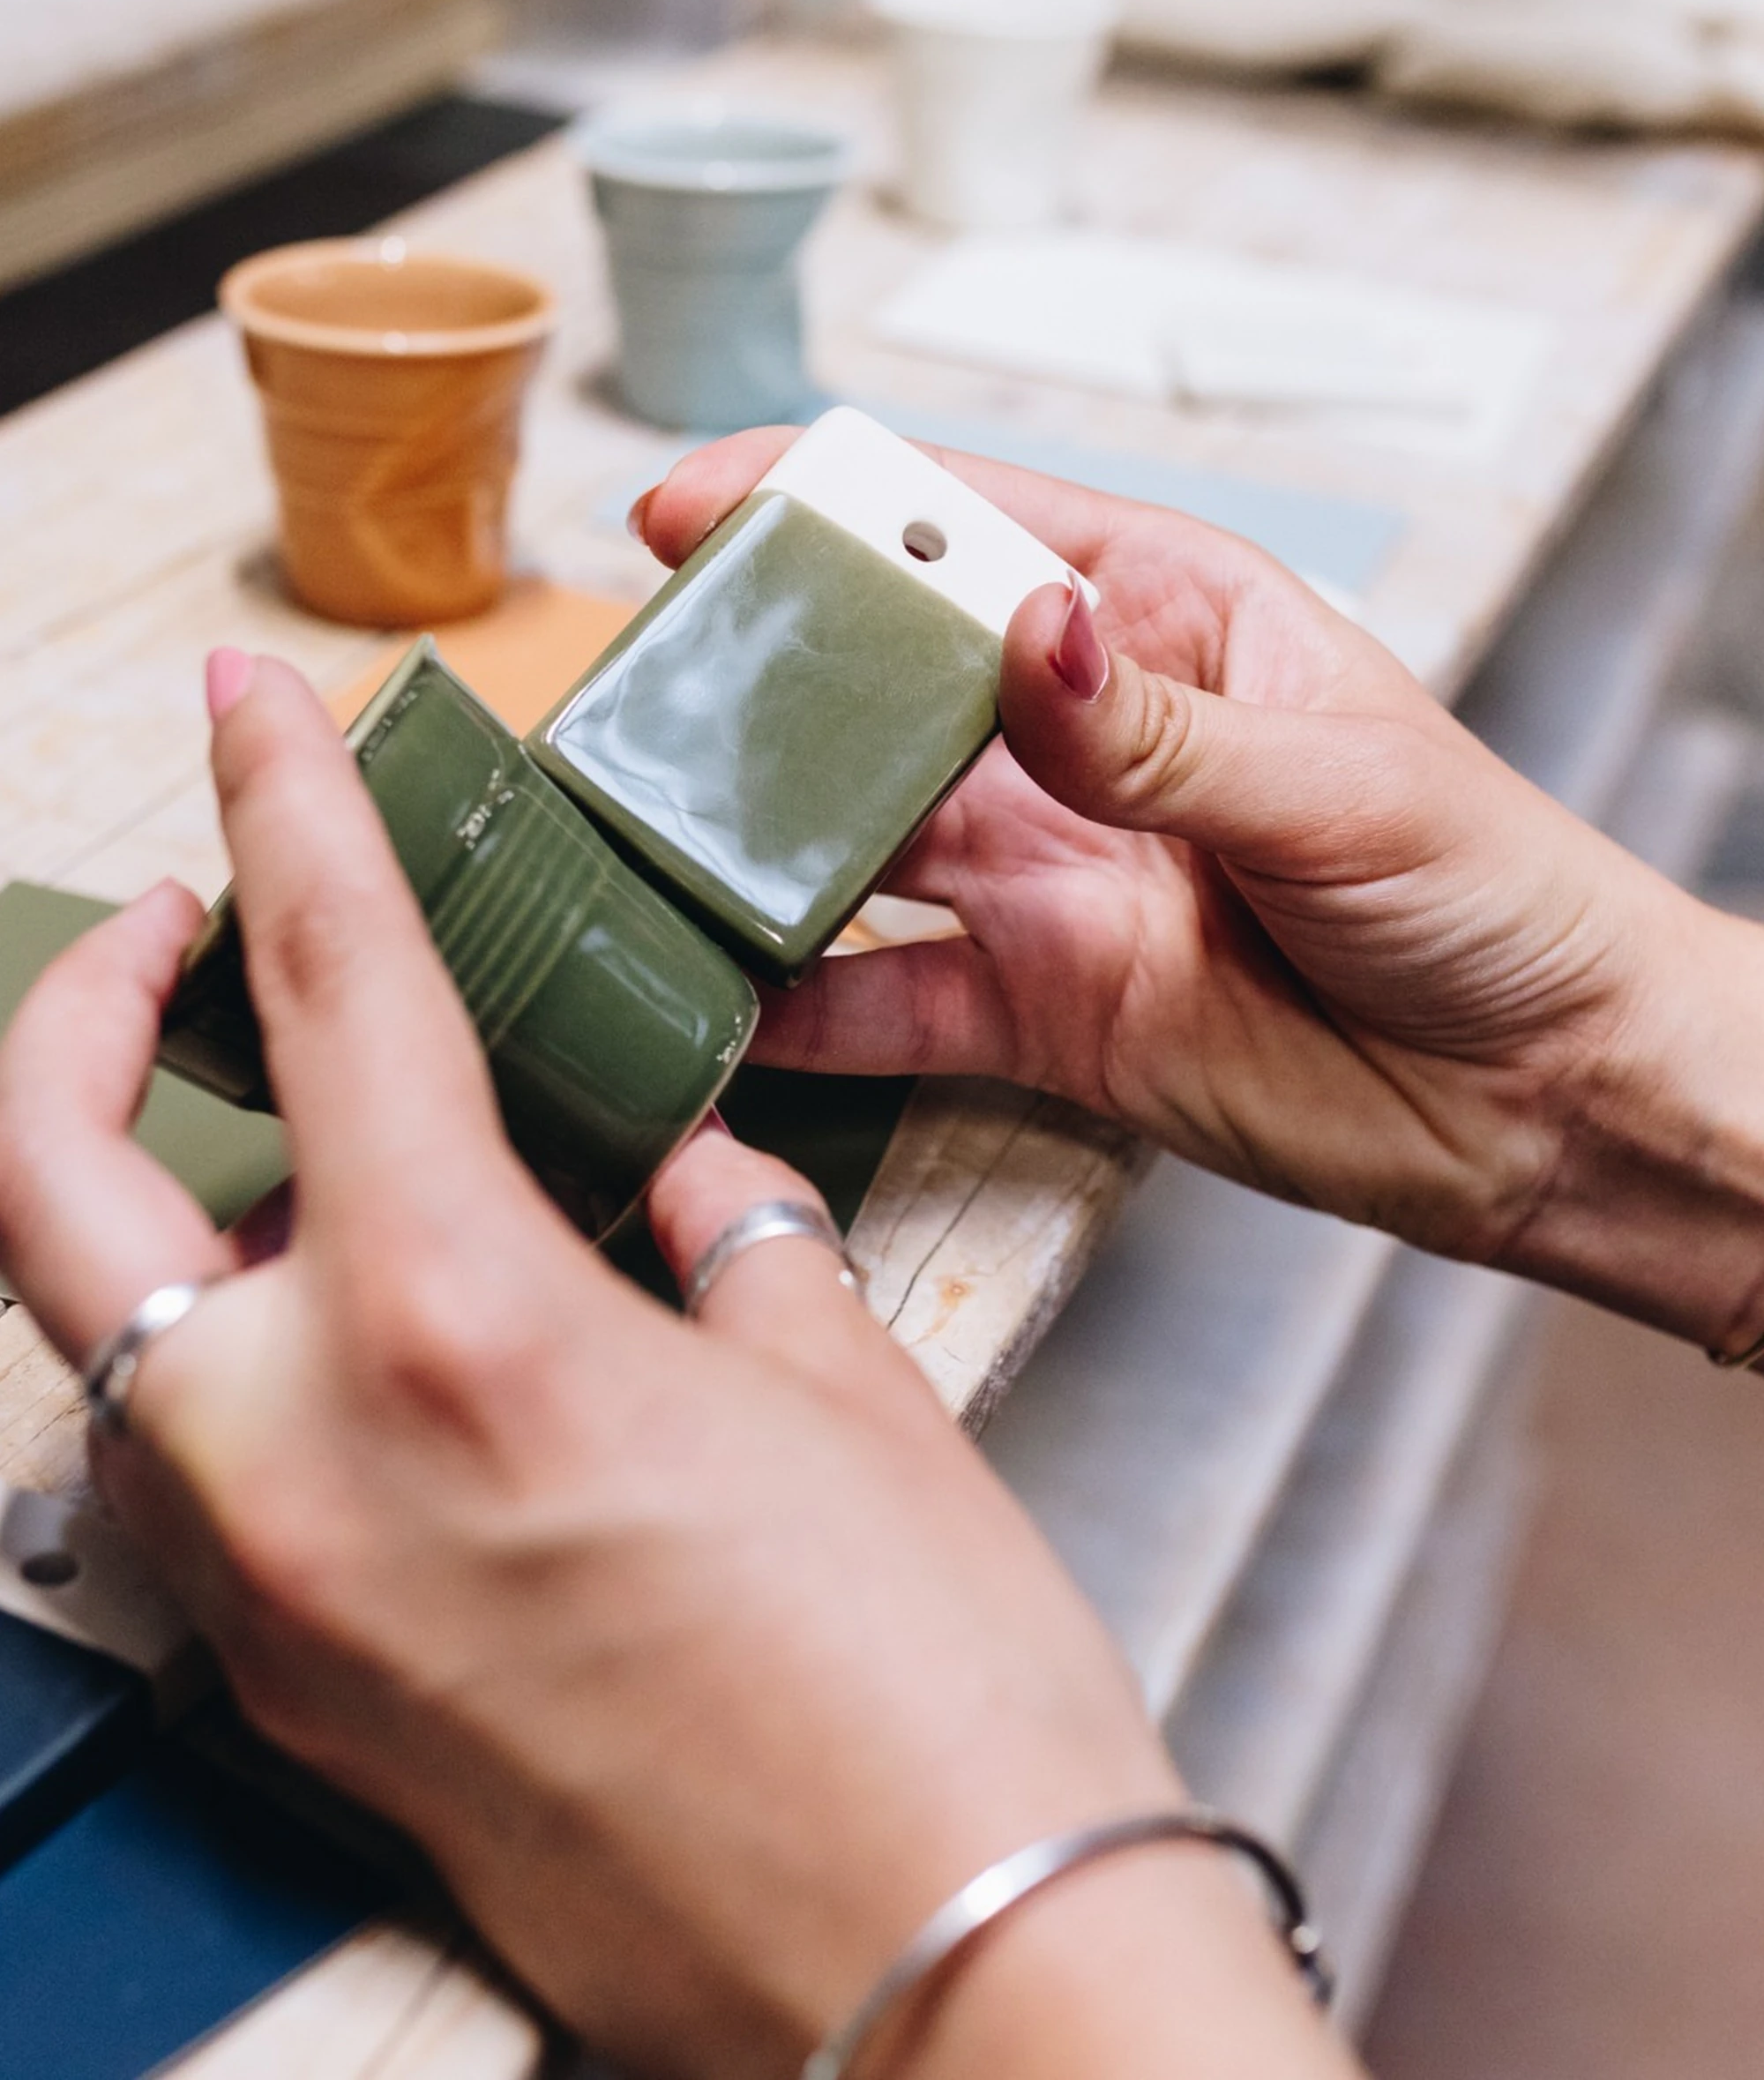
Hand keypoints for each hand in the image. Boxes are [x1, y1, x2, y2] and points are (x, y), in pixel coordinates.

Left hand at [0, 655, 1348, 2078]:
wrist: (955, 1981)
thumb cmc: (934, 1682)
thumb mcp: (843, 1388)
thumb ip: (727, 1239)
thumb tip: (676, 1176)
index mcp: (460, 1331)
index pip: (335, 990)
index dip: (286, 813)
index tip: (254, 712)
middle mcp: (308, 1468)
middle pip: (51, 1181)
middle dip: (84, 1014)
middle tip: (176, 937)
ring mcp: (280, 1610)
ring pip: (111, 1345)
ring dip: (164, 1206)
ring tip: (303, 1144)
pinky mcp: (310, 1714)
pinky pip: (206, 1493)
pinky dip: (250, 1373)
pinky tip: (384, 1350)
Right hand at [639, 433, 1763, 1352]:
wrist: (1543, 1100)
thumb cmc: (1488, 894)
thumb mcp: (1336, 782)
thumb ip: (1156, 729)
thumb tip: (1022, 632)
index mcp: (1159, 618)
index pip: (964, 528)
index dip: (825, 506)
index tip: (697, 505)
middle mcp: (1080, 741)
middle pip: (883, 681)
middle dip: (762, 674)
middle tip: (639, 686)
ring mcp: (1051, 874)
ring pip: (866, 837)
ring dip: (763, 835)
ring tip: (647, 831)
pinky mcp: (1042, 1008)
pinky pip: (895, 998)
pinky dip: (807, 1004)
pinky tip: (725, 999)